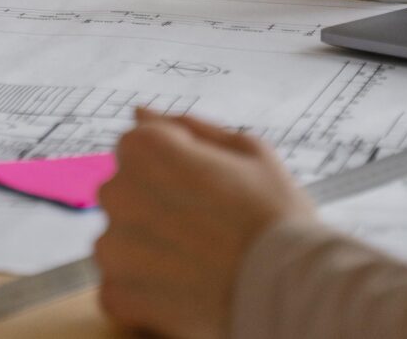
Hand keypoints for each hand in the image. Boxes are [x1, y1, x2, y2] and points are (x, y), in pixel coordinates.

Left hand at [95, 111, 312, 338]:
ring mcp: (113, 246)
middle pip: (127, 194)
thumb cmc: (278, 216)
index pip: (139, 148)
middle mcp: (118, 191)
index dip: (179, 170)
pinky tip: (185, 290)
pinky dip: (145, 291)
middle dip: (158, 207)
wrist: (294, 292)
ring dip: (150, 250)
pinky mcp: (117, 295)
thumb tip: (141, 112)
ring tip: (199, 263)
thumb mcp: (249, 151)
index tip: (211, 192)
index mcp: (146, 148)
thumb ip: (188, 128)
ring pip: (121, 241)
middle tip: (208, 230)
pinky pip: (119, 285)